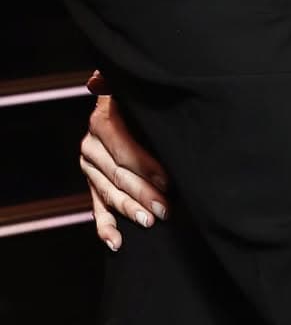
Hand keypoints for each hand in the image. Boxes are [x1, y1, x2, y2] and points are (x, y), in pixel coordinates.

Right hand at [82, 80, 170, 250]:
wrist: (130, 107)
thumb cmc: (144, 102)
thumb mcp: (136, 94)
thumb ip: (126, 90)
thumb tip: (100, 82)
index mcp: (102, 120)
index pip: (123, 147)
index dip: (145, 165)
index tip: (167, 180)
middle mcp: (90, 144)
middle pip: (117, 174)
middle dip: (143, 193)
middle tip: (165, 208)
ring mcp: (89, 167)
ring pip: (108, 192)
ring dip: (128, 210)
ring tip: (149, 221)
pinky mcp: (93, 185)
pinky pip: (97, 208)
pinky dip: (106, 227)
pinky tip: (115, 242)